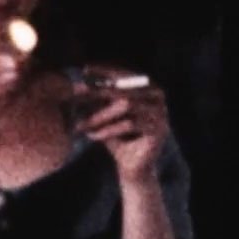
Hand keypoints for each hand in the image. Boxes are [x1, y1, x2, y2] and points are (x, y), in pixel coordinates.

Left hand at [73, 67, 169, 182]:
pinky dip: (108, 129)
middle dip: (98, 91)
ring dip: (101, 114)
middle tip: (77, 95)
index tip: (85, 70)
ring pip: (126, 105)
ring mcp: (161, 113)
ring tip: (81, 124)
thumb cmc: (118, 138)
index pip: (125, 74)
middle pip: (125, 88)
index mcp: (148, 87)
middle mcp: (158, 97)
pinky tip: (92, 136)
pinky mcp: (159, 130)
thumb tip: (79, 80)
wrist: (133, 168)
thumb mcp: (106, 114)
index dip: (105, 71)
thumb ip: (99, 98)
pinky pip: (130, 124)